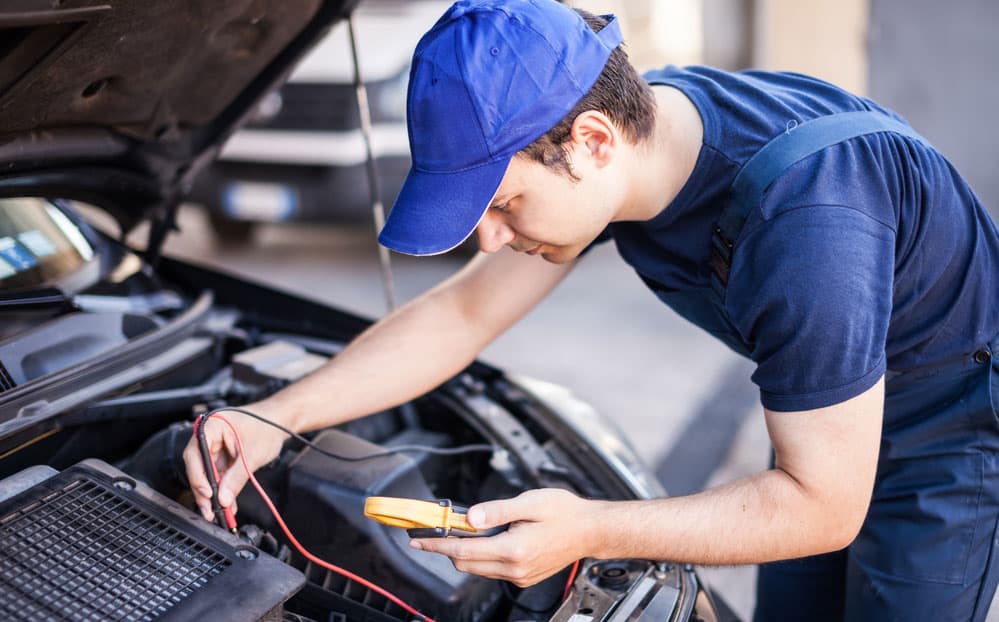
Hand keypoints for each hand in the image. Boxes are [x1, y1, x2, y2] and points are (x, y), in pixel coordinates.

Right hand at [182, 405, 284, 520]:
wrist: (280, 422)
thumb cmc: (267, 426)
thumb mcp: (253, 454)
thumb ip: (237, 477)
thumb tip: (223, 499)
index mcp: (211, 426)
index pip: (195, 453)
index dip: (198, 476)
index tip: (208, 493)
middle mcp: (209, 436)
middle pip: (198, 467)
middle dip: (204, 490)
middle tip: (210, 510)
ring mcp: (214, 447)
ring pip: (207, 475)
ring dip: (213, 494)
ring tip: (219, 512)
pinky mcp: (222, 457)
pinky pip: (218, 476)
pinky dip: (222, 489)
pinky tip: (227, 504)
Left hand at [410, 488, 598, 586]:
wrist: (591, 530)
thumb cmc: (565, 513)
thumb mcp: (530, 502)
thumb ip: (496, 510)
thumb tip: (469, 517)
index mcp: (514, 549)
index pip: (463, 550)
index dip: (437, 543)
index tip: (418, 539)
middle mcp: (515, 568)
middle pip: (466, 563)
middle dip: (446, 548)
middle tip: (435, 531)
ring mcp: (520, 575)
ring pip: (477, 568)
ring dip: (463, 552)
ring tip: (459, 531)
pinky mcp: (524, 577)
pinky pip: (492, 570)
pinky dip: (481, 557)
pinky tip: (483, 540)